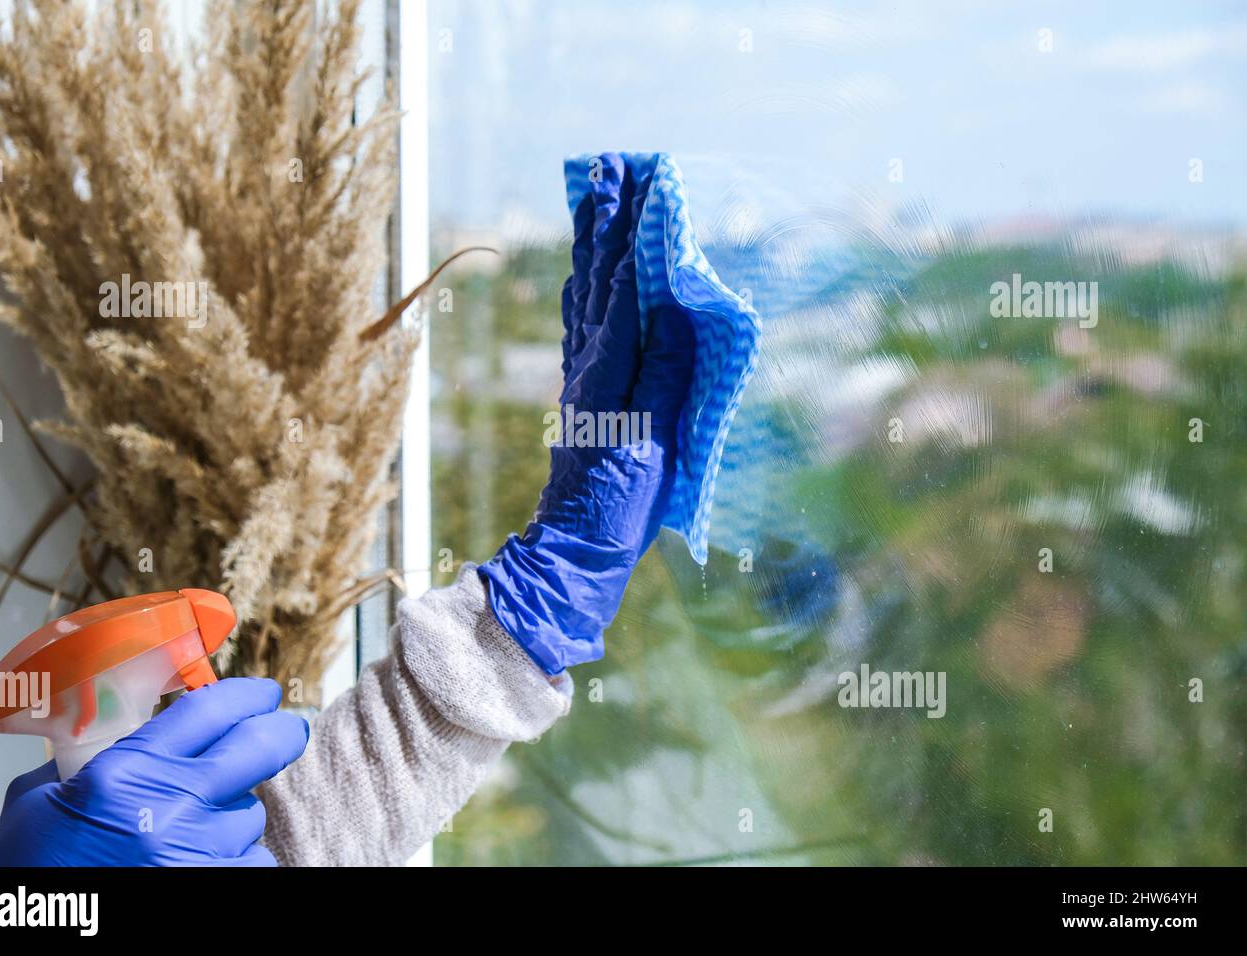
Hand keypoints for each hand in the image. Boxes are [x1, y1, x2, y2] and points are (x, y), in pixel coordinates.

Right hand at [0, 678, 307, 866]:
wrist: (30, 936)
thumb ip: (83, 761)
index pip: (208, 710)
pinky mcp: (215, 886)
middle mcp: (169, 807)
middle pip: (259, 748)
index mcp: (125, 773)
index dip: (246, 696)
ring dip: (232, 818)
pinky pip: (254, 861)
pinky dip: (236, 861)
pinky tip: (203, 863)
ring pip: (251, 814)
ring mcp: (198, 852)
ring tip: (191, 835)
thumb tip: (116, 736)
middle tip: (287, 731)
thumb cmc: (31, 871)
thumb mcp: (38, 805)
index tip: (263, 694)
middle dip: (282, 734)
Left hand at [479, 152, 694, 673]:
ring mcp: (583, 380)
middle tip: (610, 172)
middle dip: (607, 225)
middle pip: (599, 282)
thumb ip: (665, 376)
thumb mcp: (651, 443)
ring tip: (594, 204)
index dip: (631, 238)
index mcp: (608, 372)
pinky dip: (589, 289)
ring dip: (593, 248)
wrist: (575, 545)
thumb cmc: (619, 503)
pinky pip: (586, 326)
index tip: (641, 187)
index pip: (622, 291)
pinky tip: (588, 277)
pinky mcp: (586, 395)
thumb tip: (677, 308)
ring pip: (587, 298)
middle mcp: (588, 366)